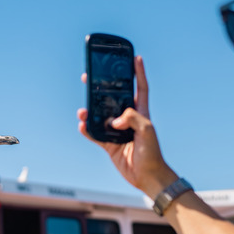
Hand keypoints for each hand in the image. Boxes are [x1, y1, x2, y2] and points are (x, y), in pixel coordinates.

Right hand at [77, 56, 177, 197]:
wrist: (148, 177)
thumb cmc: (152, 153)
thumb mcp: (146, 130)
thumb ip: (132, 118)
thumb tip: (115, 119)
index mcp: (142, 112)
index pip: (140, 87)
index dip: (138, 72)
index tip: (135, 57)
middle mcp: (129, 119)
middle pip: (114, 98)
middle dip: (103, 87)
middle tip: (91, 76)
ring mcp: (118, 131)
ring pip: (100, 115)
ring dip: (90, 110)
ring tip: (83, 108)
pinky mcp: (109, 144)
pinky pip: (94, 133)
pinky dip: (87, 129)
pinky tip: (82, 124)